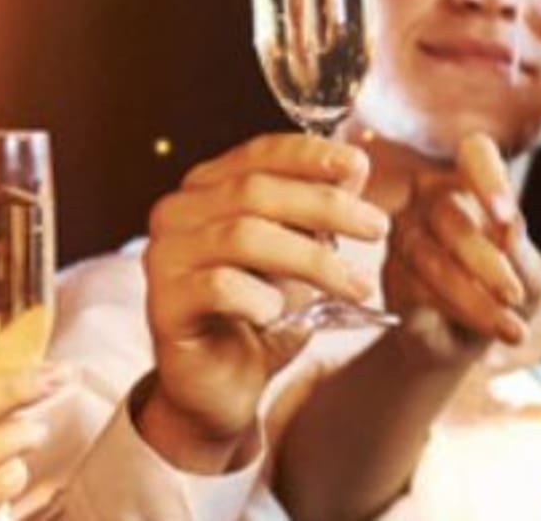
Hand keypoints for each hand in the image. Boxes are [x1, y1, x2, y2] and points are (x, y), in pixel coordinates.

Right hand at [133, 133, 386, 468]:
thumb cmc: (262, 316)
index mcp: (208, 189)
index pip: (259, 154)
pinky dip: (260, 297)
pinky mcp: (164, 304)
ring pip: (243, 236)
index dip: (310, 155)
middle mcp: (177, 213)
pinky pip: (218, 286)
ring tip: (356, 285)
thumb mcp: (300, 257)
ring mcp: (164, 257)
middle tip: (377, 228)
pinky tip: (279, 314)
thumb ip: (317, 214)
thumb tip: (355, 169)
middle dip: (326, 206)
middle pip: (255, 191)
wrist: (223, 388)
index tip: (360, 167)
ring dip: (311, 258)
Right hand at [379, 134, 540, 363]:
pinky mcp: (392, 273)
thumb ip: (520, 250)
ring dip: (476, 298)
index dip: (488, 178)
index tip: (506, 216)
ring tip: (513, 328)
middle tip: (515, 296)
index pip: (474, 153)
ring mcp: (405, 233)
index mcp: (473, 184)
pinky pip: (419, 289)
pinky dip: (462, 311)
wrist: (467, 343)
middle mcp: (432, 199)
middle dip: (486, 261)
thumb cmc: (505, 295)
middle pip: (450, 214)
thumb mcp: (528, 275)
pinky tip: (494, 328)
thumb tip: (509, 224)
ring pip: (433, 259)